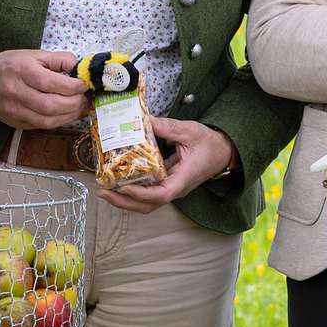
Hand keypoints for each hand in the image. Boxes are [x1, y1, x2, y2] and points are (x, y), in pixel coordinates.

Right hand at [0, 49, 89, 128]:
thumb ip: (57, 59)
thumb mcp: (33, 54)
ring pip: (47, 121)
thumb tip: (78, 66)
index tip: (83, 85)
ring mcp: (14, 111)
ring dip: (69, 116)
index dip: (72, 86)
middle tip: (84, 99)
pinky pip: (41, 126)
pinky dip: (58, 122)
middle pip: (50, 105)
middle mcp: (16, 92)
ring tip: (80, 108)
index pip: (50, 83)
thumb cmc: (10, 65)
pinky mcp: (15, 123)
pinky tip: (66, 114)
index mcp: (22, 71)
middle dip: (73, 104)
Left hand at [101, 116, 236, 213]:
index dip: (141, 194)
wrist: (223, 152)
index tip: (124, 188)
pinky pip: (146, 192)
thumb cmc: (210, 143)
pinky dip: (130, 190)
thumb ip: (167, 127)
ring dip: (124, 199)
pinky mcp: (165, 183)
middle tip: (103, 192)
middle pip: (148, 206)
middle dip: (124, 202)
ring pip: (145, 203)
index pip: (162, 194)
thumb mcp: (190, 131)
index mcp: (184, 178)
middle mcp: (175, 188)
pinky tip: (117, 180)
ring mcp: (170, 187)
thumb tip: (143, 120)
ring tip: (104, 189)